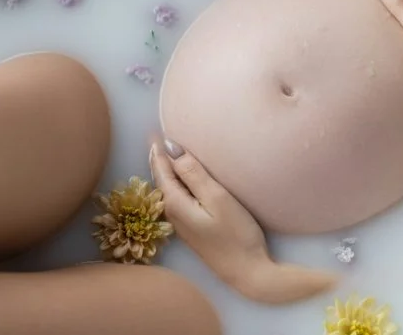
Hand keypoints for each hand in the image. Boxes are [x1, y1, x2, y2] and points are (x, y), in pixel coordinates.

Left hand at [149, 137, 337, 303]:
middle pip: (160, 179)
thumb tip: (171, 149)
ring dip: (166, 170)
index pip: (161, 169)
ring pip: (168, 189)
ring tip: (166, 152)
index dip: (158, 149)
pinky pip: (176, 197)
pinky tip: (182, 179)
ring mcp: (181, 223)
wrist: (248, 272)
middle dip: (158, 158)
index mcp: (175, 202)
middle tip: (156, 136)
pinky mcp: (192, 228)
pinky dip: (175, 183)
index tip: (155, 130)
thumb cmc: (236, 234)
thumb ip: (193, 173)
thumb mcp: (217, 198)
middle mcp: (172, 213)